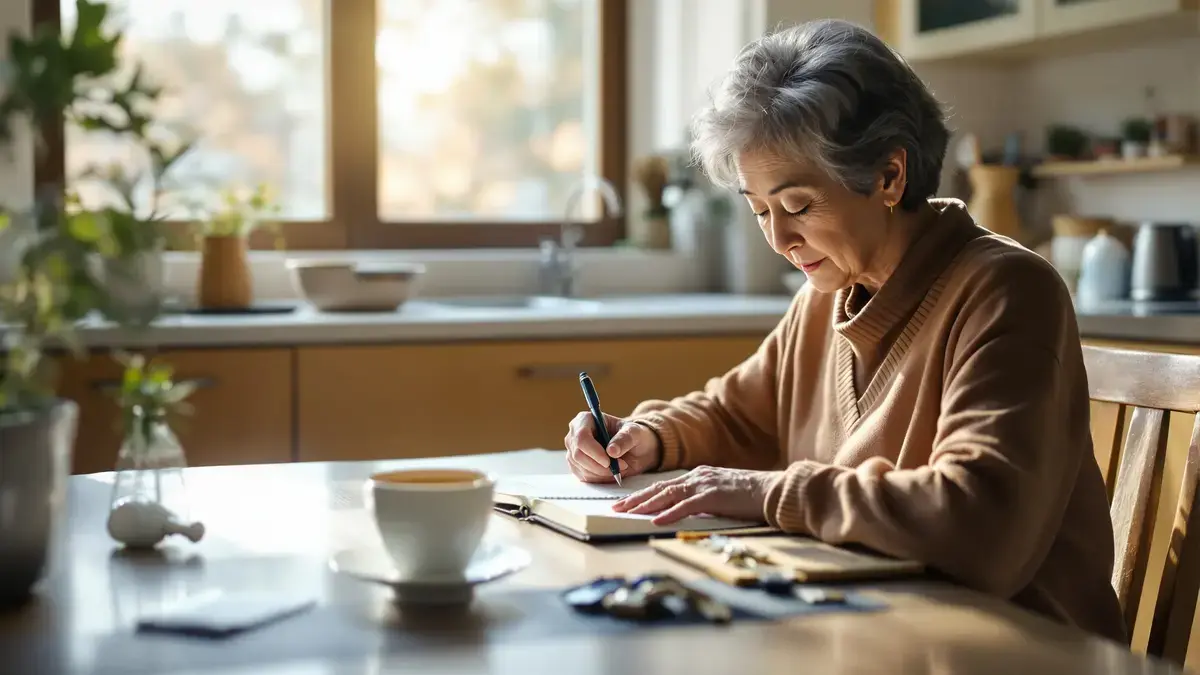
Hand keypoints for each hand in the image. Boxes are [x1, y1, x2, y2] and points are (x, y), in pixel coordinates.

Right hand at [564, 412, 660, 482]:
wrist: (634, 449)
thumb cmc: (632, 436)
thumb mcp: (635, 433)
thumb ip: (624, 439)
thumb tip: (611, 451)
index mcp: (585, 419)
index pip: (581, 437)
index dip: (593, 451)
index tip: (609, 461)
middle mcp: (575, 434)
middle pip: (578, 455)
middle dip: (600, 466)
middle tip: (621, 466)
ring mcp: (573, 451)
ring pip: (582, 468)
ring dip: (603, 473)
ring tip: (620, 467)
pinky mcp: (576, 466)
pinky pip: (584, 476)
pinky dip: (600, 478)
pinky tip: (611, 472)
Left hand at [611, 465, 775, 524]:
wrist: (772, 491)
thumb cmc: (750, 496)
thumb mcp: (721, 494)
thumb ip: (702, 500)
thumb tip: (684, 511)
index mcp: (698, 476)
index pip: (664, 485)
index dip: (643, 494)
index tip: (626, 502)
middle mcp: (697, 477)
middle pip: (659, 488)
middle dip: (636, 498)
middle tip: (616, 507)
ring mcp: (704, 486)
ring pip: (667, 495)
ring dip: (645, 505)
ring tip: (627, 513)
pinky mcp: (713, 497)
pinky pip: (686, 506)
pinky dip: (669, 513)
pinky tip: (655, 520)